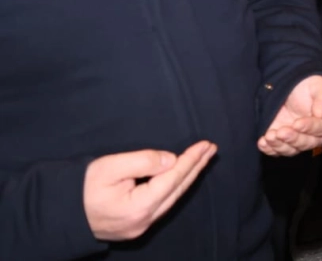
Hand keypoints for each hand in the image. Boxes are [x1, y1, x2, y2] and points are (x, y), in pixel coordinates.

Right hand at [84, 141, 216, 241]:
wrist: (59, 214)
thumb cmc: (81, 188)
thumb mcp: (110, 167)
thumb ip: (142, 161)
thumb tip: (170, 160)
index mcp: (139, 207)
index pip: (173, 178)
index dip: (191, 160)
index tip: (206, 145)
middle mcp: (144, 220)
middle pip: (177, 190)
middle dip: (196, 168)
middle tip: (211, 149)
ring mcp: (140, 226)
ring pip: (172, 198)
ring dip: (188, 177)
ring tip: (202, 159)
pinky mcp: (134, 226)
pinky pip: (162, 204)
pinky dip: (174, 188)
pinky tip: (182, 177)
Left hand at [257, 75, 321, 156]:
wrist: (292, 88)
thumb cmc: (309, 86)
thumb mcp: (319, 87)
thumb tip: (321, 113)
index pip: (321, 129)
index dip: (309, 128)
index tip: (298, 123)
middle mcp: (314, 135)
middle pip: (306, 143)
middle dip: (292, 138)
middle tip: (281, 131)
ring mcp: (297, 139)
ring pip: (291, 149)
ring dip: (279, 145)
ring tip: (270, 135)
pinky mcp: (283, 141)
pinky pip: (277, 150)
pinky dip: (269, 149)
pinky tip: (263, 142)